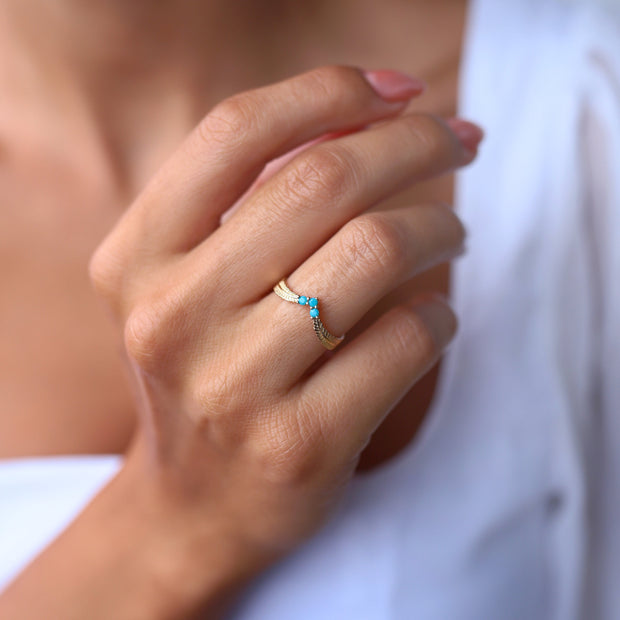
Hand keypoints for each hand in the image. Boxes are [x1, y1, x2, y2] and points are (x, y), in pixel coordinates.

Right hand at [89, 65, 478, 589]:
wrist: (196, 502)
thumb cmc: (208, 372)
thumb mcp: (191, 280)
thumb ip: (254, 198)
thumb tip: (371, 118)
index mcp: (137, 258)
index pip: (237, 132)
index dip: (330, 92)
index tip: (401, 92)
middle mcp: (172, 315)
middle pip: (322, 180)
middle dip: (416, 143)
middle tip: (459, 141)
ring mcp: (235, 385)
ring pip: (375, 250)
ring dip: (441, 226)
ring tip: (454, 233)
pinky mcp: (301, 443)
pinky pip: (405, 338)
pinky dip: (440, 313)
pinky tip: (433, 316)